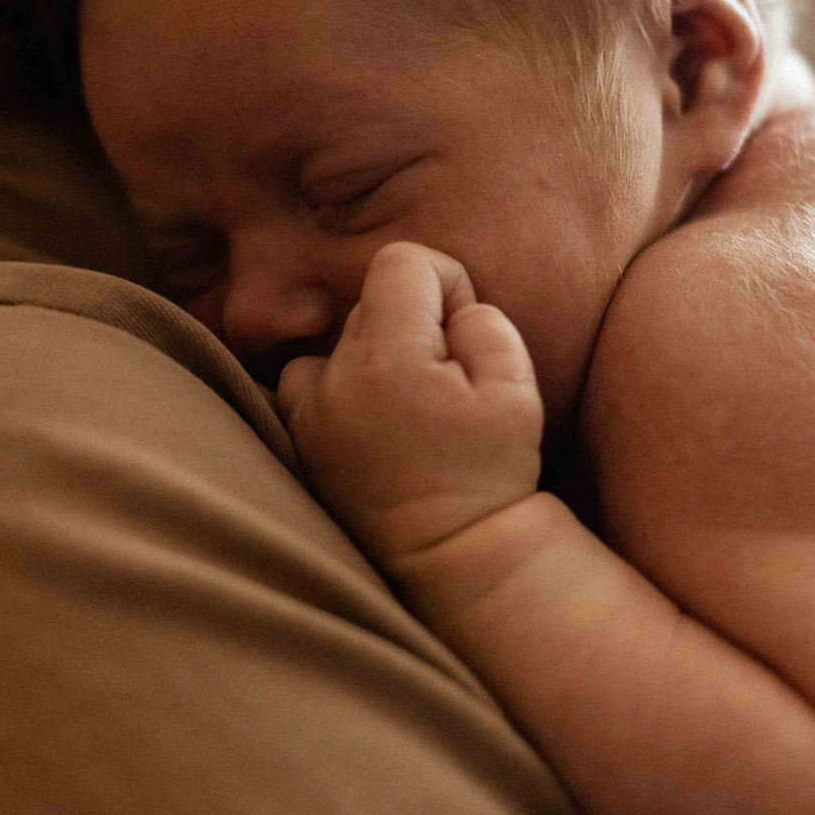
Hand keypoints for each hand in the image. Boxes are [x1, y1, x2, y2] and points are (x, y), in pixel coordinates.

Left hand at [276, 242, 544, 565]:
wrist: (450, 554)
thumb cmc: (491, 472)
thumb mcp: (517, 389)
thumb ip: (483, 323)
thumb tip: (449, 310)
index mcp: (387, 357)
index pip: (404, 260)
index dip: (446, 284)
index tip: (463, 338)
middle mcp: (333, 377)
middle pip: (373, 298)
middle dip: (416, 322)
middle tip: (447, 383)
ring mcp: (307, 409)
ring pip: (340, 336)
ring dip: (375, 353)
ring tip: (409, 404)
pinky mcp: (297, 437)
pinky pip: (309, 379)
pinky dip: (339, 387)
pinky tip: (375, 422)